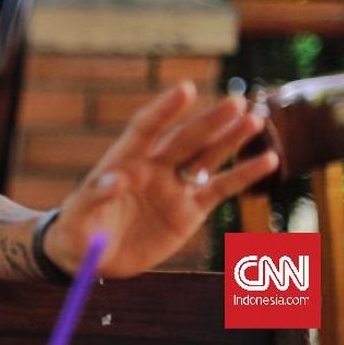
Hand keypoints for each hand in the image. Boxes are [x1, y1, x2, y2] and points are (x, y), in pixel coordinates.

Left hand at [47, 81, 278, 277]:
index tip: (186, 89)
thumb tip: (113, 179)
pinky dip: (243, 175)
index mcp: (125, 161)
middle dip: (209, 122)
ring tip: (254, 119)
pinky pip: (220, 189)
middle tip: (236, 103)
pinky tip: (267, 160)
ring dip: (230, 140)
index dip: (165, 109)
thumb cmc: (77, 230)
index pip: (147, 128)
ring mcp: (174, 188)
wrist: (91, 255)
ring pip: (207, 158)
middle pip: (185, 140)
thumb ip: (93, 197)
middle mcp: (153, 168)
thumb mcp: (77, 217)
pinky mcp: (190, 211)